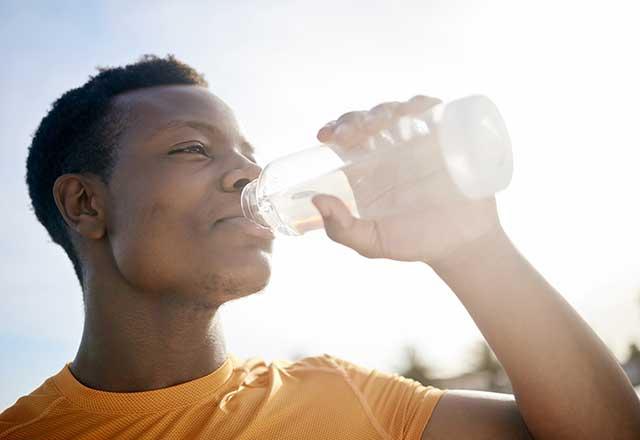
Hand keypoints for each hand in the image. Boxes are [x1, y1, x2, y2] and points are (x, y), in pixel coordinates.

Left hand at [311, 95, 501, 265]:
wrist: (462, 245)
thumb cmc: (415, 242)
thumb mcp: (372, 242)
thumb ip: (342, 229)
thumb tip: (317, 201)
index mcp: (366, 170)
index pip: (344, 139)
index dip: (334, 129)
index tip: (326, 136)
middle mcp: (388, 151)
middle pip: (366, 120)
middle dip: (356, 119)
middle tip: (354, 132)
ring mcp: (416, 142)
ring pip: (395, 111)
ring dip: (384, 111)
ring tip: (382, 123)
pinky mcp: (444, 137)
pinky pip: (432, 111)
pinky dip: (421, 104)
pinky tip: (414, 112)